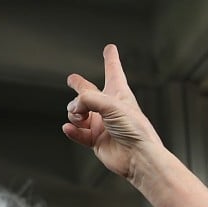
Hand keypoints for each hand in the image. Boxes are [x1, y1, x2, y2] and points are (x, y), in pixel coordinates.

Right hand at [62, 44, 162, 180]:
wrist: (139, 157)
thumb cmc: (135, 130)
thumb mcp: (111, 105)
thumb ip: (87, 99)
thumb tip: (74, 109)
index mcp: (120, 95)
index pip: (114, 72)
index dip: (111, 59)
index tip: (110, 49)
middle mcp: (110, 109)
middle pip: (90, 92)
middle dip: (80, 86)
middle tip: (73, 80)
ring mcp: (102, 125)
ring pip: (77, 112)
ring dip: (73, 113)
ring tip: (79, 117)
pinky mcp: (96, 140)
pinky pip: (77, 132)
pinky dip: (71, 130)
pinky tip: (69, 128)